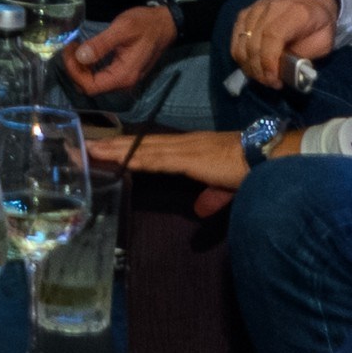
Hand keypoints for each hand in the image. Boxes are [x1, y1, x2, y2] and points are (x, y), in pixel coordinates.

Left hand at [62, 2, 178, 96]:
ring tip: (75, 47)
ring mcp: (124, 79)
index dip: (74, 72)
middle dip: (75, 69)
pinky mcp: (123, 73)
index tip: (69, 51)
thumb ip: (101, 44)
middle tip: (70, 47)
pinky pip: (100, 76)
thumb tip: (80, 57)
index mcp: (123, 75)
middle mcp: (124, 82)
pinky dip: (89, 66)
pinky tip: (85, 52)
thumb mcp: (122, 29)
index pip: (90, 86)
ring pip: (94, 82)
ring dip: (80, 68)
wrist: (165, 24)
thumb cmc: (145, 24)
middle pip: (90, 86)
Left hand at [104, 128, 261, 199]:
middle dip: (112, 146)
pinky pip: (156, 158)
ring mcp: (184, 148)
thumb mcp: (226, 185)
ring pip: (142, 148)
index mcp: (190, 149)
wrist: (267, 156)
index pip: (151, 147)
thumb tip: (200, 209)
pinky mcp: (188, 156)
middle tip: (84, 146)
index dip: (127, 148)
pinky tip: (118, 159)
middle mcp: (183, 143)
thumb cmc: (250, 168)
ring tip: (91, 150)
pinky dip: (135, 158)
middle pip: (140, 145)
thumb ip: (211, 196)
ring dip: (115, 149)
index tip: (104, 149)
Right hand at [229, 0, 338, 88]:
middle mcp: (270, 8)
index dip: (269, 61)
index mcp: (294, 13)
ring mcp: (255, 9)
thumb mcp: (324, 40)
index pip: (272, 37)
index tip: (274, 80)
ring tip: (261, 76)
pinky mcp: (246, 12)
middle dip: (259, 68)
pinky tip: (250, 64)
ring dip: (248, 64)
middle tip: (270, 83)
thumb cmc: (319, 20)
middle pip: (254, 42)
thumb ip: (305, 55)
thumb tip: (284, 71)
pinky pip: (236, 36)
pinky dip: (240, 53)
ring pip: (242, 40)